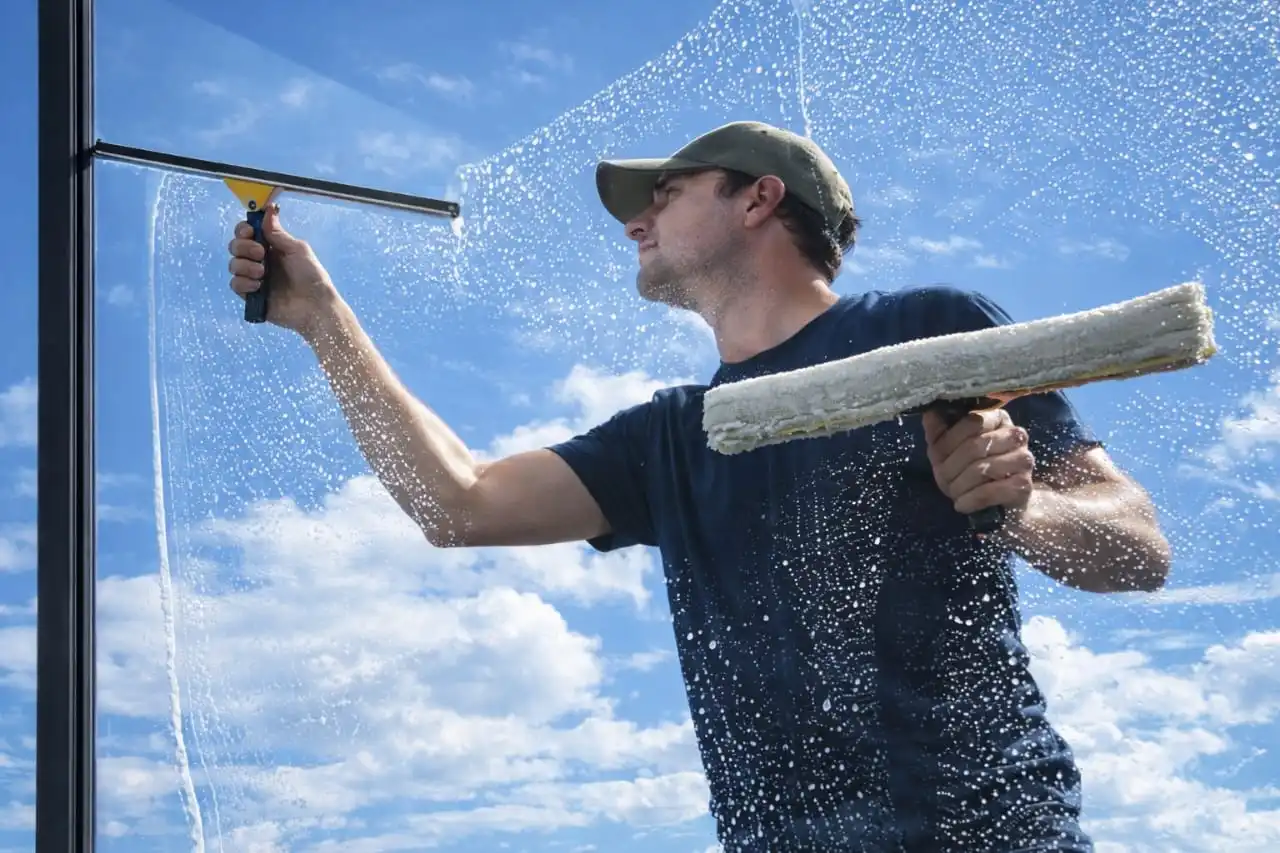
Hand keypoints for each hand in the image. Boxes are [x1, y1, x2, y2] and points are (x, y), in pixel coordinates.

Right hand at [227, 204, 337, 334]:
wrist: (314, 306)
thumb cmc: (311, 276)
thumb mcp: (297, 249)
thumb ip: (277, 232)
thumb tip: (268, 208)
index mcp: (271, 247)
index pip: (246, 233)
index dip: (243, 230)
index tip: (250, 232)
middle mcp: (259, 261)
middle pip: (235, 246)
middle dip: (244, 247)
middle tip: (261, 253)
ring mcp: (254, 278)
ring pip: (233, 264)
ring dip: (245, 265)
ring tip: (263, 273)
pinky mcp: (251, 296)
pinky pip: (235, 284)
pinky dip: (243, 283)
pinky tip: (258, 286)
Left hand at [922, 408, 1033, 516]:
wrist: (999, 501)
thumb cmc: (969, 468)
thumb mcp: (948, 447)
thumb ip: (938, 430)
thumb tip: (929, 412)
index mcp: (997, 418)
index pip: (971, 422)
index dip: (949, 442)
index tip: (938, 457)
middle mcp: (1015, 434)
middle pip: (974, 446)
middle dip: (951, 467)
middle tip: (943, 480)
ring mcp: (1023, 459)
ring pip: (981, 469)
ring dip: (959, 485)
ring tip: (953, 493)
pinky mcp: (1024, 485)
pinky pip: (990, 491)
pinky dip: (970, 500)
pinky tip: (962, 504)